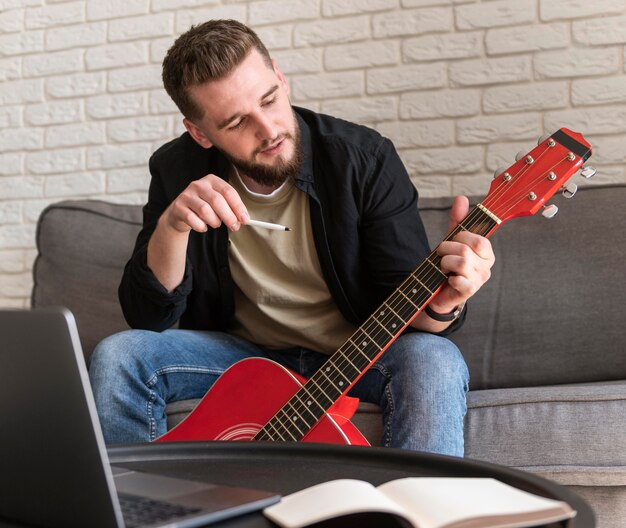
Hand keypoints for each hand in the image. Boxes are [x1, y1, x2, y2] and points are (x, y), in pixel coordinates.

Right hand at [162, 174, 248, 232]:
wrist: (180, 213)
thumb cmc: (204, 207)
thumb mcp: (218, 203)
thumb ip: (231, 208)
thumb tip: (243, 219)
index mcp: (212, 180)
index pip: (228, 192)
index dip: (238, 207)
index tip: (245, 219)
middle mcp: (198, 185)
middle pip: (217, 201)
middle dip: (229, 216)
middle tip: (234, 227)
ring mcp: (186, 195)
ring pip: (205, 211)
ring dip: (214, 222)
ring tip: (215, 224)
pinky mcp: (178, 207)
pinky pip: (193, 220)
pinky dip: (201, 226)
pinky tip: (202, 226)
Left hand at [429, 196, 494, 313]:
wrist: (440, 291)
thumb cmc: (449, 265)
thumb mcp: (452, 240)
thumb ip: (458, 221)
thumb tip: (462, 198)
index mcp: (486, 252)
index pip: (478, 239)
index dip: (460, 237)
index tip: (452, 241)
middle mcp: (487, 266)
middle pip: (466, 249)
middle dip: (447, 248)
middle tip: (441, 254)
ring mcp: (480, 279)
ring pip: (461, 262)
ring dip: (444, 262)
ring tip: (442, 267)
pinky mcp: (470, 291)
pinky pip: (461, 280)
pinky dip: (450, 278)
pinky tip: (448, 279)